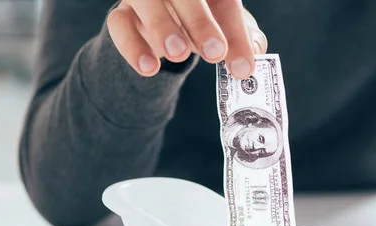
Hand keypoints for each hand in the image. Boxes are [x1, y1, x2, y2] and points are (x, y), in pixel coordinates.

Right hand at [107, 0, 266, 77]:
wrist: (164, 29)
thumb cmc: (201, 24)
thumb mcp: (227, 30)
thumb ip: (244, 38)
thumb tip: (256, 51)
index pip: (224, 2)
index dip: (236, 34)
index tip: (244, 67)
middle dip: (200, 22)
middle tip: (215, 53)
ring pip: (146, 0)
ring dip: (162, 27)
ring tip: (179, 55)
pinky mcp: (122, 15)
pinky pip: (119, 24)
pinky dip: (132, 47)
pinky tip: (149, 68)